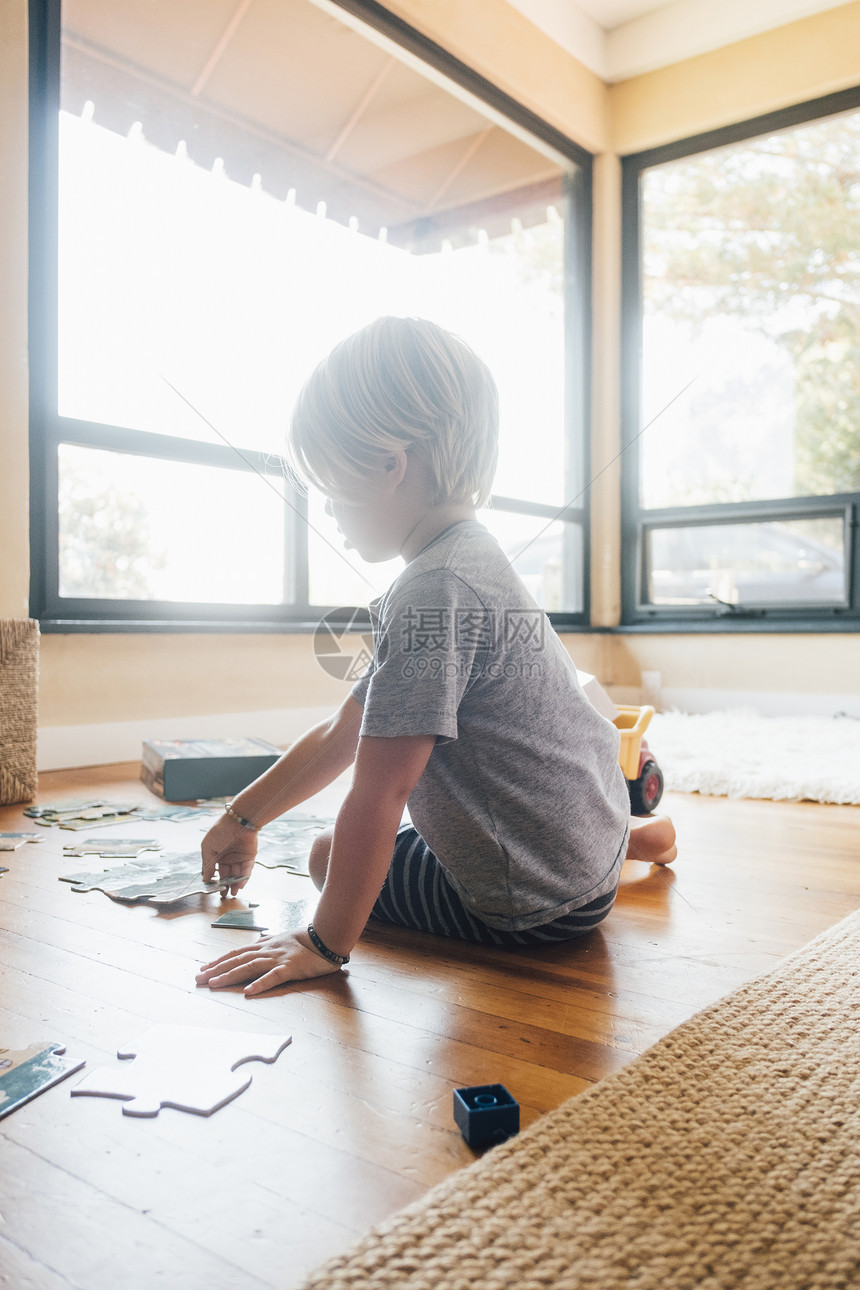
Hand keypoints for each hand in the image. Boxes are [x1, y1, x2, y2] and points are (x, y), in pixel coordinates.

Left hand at [195, 930, 342, 995]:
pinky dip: (260, 984)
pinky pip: (273, 977)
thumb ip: (269, 940)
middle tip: (198, 979)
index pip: (237, 953)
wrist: (327, 936)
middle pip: (237, 959)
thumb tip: (257, 941)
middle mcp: (267, 950)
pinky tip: (247, 992)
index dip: (220, 960)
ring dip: (229, 975)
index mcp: (265, 945)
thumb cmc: (306, 939)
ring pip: (249, 967)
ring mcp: (277, 959)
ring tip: (213, 984)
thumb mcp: (283, 937)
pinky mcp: (290, 968)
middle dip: (216, 969)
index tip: (203, 969)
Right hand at [201, 814, 258, 894]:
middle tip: (224, 896)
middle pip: (227, 874)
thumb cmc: (220, 831)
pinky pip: (246, 870)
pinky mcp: (249, 856)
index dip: (214, 880)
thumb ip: (207, 865)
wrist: (239, 821)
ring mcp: (239, 857)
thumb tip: (205, 879)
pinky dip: (244, 878)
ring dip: (235, 884)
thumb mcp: (208, 848)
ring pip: (237, 874)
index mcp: (217, 854)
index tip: (213, 890)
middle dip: (225, 885)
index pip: (215, 870)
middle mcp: (228, 856)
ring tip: (233, 894)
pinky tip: (240, 885)